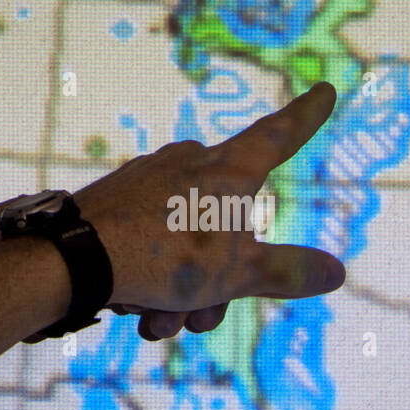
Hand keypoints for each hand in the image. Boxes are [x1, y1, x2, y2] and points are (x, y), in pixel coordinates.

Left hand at [0, 82, 345, 339]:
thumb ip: (286, 273)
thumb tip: (337, 273)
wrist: (72, 258)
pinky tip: (134, 308)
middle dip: (220, 280)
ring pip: (187, 241)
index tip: (324, 88)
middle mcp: (189, 162)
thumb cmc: (163, 258)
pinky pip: (151, 241)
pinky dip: (151, 279)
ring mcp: (150, 179)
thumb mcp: (235, 274)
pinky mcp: (117, 200)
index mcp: (227, 171)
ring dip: (181, 292)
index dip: (305, 117)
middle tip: (202, 316)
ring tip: (160, 320)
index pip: (278, 137)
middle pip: (228, 223)